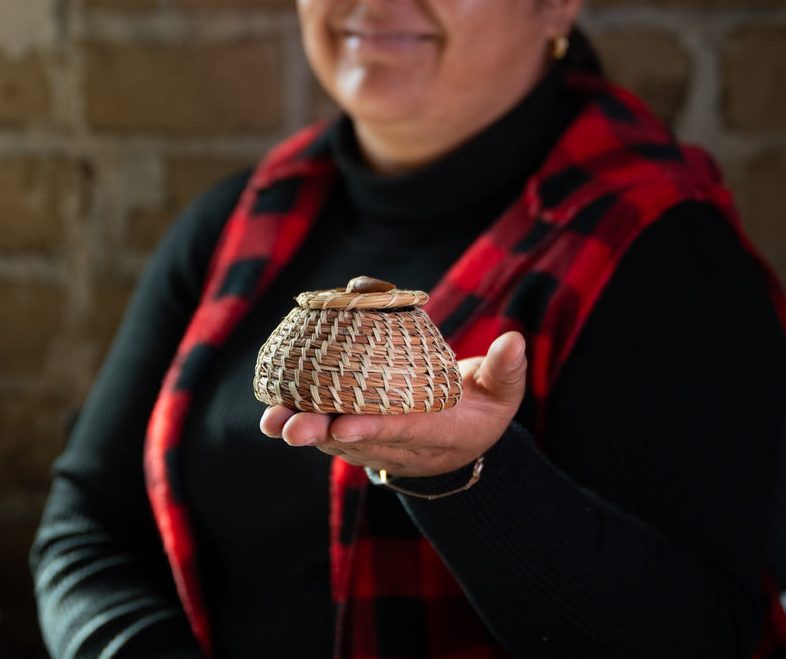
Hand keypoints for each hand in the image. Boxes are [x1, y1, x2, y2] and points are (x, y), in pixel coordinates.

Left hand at [258, 331, 527, 478]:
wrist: (462, 446)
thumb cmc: (482, 410)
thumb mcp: (502, 394)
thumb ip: (505, 370)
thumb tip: (513, 339)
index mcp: (440, 435)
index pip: (403, 431)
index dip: (372, 428)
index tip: (343, 424)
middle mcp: (403, 446)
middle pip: (357, 440)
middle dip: (321, 434)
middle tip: (289, 427)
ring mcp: (378, 445)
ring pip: (335, 439)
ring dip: (303, 429)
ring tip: (272, 419)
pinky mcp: (359, 438)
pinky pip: (329, 430)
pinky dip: (304, 415)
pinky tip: (275, 403)